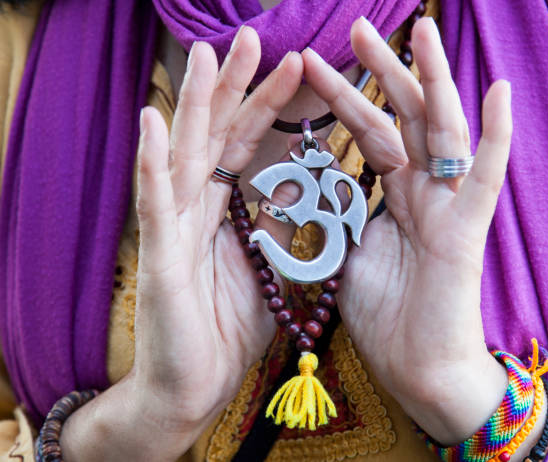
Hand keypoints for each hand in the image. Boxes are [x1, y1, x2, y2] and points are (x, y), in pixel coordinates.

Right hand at [60, 28, 302, 460]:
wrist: (194, 385)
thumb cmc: (228, 329)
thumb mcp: (268, 270)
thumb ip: (280, 229)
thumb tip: (304, 189)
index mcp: (225, 212)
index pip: (250, 148)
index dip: (272, 107)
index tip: (300, 68)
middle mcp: (197, 210)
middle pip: (218, 137)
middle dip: (235, 87)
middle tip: (250, 36)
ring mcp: (173, 229)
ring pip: (185, 156)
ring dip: (194, 106)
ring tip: (200, 55)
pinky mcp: (158, 257)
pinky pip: (153, 203)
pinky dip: (153, 164)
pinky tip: (151, 122)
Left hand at [303, 17, 511, 444]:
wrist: (418, 368)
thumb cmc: (386, 315)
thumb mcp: (348, 255)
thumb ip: (341, 217)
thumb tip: (319, 190)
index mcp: (393, 197)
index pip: (367, 133)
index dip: (341, 98)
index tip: (312, 65)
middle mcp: (422, 192)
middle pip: (401, 118)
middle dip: (379, 72)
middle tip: (356, 26)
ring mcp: (447, 207)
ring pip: (440, 132)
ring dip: (431, 81)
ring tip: (421, 31)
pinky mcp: (466, 232)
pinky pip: (483, 179)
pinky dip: (493, 138)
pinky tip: (497, 93)